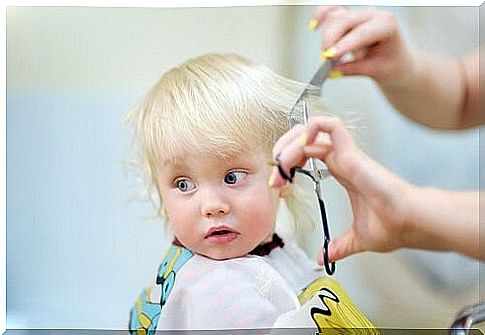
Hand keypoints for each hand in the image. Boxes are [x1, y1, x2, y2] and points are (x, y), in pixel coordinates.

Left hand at [269, 116, 412, 261]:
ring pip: (312, 130)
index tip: (278, 185)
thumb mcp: (355, 239)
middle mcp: (343, 159)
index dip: (288, 164)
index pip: (308, 153)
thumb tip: (322, 258)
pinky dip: (311, 128)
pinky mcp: (352, 153)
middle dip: (284, 149)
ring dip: (290, 141)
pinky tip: (299, 147)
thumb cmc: (392, 226)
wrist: (410, 224)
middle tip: (275, 171)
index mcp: (342, 170)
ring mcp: (347, 154)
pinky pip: (330, 126)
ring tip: (281, 162)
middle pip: (306, 138)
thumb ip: (337, 246)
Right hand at [311, 6, 414, 82]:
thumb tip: (334, 70)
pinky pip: (331, 11)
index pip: (363, 32)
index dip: (345, 44)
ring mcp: (359, 15)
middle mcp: (372, 16)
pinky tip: (314, 25)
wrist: (394, 61)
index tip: (332, 56)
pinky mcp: (348, 18)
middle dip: (332, 40)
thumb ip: (354, 69)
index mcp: (386, 25)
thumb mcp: (376, 70)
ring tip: (329, 55)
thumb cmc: (390, 63)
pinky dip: (322, 16)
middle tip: (326, 59)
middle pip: (345, 20)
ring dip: (328, 36)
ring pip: (336, 17)